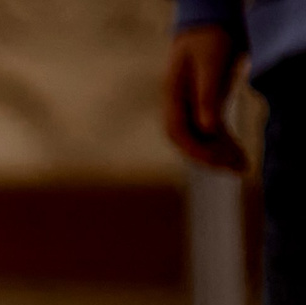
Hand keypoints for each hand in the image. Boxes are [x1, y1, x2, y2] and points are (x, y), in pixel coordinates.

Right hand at [165, 26, 249, 172]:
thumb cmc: (208, 40)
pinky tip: (238, 154)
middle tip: (235, 168)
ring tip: (241, 168)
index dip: (195, 148)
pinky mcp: (208, 108)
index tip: (216, 158)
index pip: (177, 132)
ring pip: (203, 141)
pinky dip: (226, 145)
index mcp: (173, 98)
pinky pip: (215, 132)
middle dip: (211, 158)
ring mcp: (192, 110)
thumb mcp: (209, 64)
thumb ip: (206, 95)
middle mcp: (179, 108)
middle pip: (190, 142)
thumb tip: (207, 128)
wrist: (209, 26)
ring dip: (221, 156)